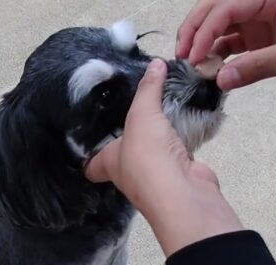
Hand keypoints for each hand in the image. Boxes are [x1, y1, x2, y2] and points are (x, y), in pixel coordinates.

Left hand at [85, 60, 242, 255]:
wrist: (183, 190)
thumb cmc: (147, 155)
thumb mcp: (142, 114)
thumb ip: (148, 88)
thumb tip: (156, 63)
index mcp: (108, 162)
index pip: (90, 164)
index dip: (88, 152)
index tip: (90, 133)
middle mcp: (128, 172)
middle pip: (123, 154)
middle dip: (128, 136)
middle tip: (133, 109)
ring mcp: (155, 176)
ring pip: (153, 153)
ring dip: (158, 136)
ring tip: (162, 108)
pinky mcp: (180, 174)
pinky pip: (178, 152)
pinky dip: (182, 138)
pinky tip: (187, 120)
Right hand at [176, 0, 275, 106]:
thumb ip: (257, 67)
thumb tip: (220, 80)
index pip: (227, 7)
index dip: (205, 30)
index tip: (193, 55)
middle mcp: (262, 1)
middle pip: (216, 10)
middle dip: (196, 30)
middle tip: (181, 56)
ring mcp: (260, 18)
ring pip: (221, 26)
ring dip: (204, 43)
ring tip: (193, 65)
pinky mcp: (261, 36)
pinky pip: (232, 42)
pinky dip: (219, 55)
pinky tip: (211, 69)